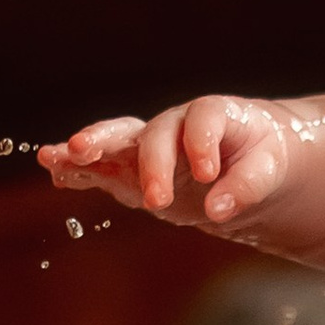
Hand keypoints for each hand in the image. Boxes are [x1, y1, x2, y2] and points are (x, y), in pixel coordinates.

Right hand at [41, 96, 305, 232]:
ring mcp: (147, 147)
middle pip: (153, 134)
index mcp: (212, 115)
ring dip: (87, 150)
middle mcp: (173, 126)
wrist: (247, 160)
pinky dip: (78, 170)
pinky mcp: (132, 172)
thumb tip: (218, 209)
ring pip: (115, 143)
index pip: (203, 122)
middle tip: (153, 195)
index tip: (208, 176)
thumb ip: (247, 186)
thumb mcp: (269, 169)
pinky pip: (101, 169)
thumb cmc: (261, 157)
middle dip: (148, 162)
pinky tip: (55, 173)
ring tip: (55, 155)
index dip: (202, 145)